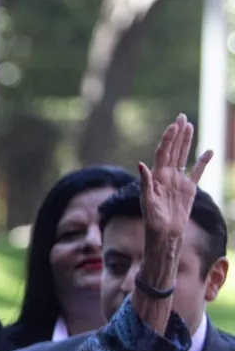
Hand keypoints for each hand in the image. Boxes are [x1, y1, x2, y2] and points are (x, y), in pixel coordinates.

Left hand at [138, 113, 211, 242]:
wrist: (164, 234)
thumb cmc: (152, 220)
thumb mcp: (147, 201)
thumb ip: (145, 182)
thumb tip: (141, 164)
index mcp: (156, 176)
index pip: (163, 153)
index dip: (168, 139)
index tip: (174, 125)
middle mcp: (167, 176)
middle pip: (173, 150)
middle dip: (177, 134)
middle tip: (181, 116)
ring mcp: (178, 181)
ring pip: (183, 156)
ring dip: (187, 142)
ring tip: (190, 126)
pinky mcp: (188, 190)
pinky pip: (197, 172)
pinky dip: (203, 162)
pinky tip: (209, 151)